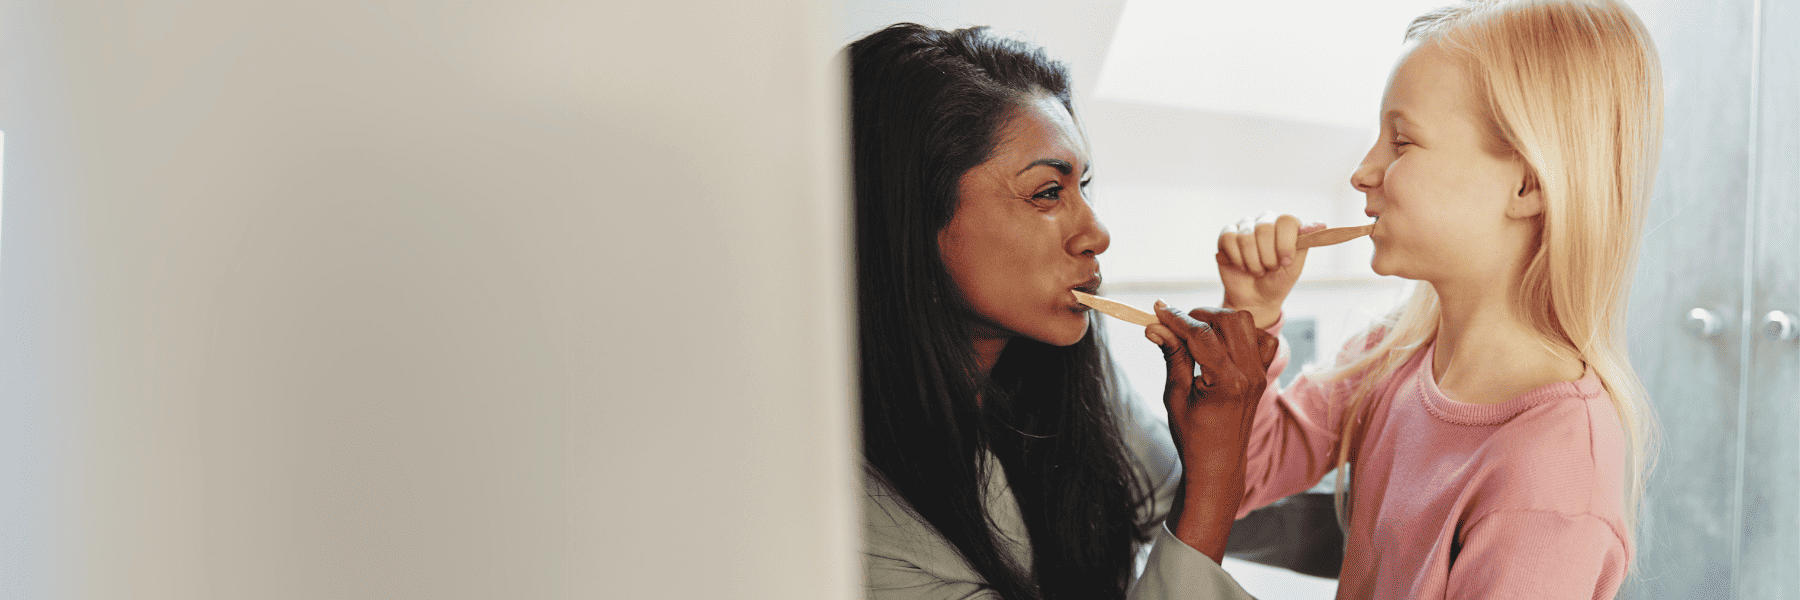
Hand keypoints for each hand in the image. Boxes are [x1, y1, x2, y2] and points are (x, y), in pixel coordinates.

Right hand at [1143, 302, 1278, 560]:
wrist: (1218, 465)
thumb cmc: (1192, 437)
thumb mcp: (1175, 396)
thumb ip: (1172, 357)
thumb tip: (1156, 327)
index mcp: (1227, 382)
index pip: (1201, 334)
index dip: (1177, 318)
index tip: (1158, 310)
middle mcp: (1249, 375)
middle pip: (1230, 320)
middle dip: (1200, 314)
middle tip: (1178, 323)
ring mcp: (1259, 374)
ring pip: (1247, 324)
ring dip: (1221, 320)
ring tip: (1198, 332)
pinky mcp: (1262, 375)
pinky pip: (1262, 341)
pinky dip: (1244, 334)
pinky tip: (1222, 343)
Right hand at [1217, 212, 1324, 328]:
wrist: (1255, 300)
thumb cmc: (1277, 282)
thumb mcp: (1295, 266)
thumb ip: (1304, 244)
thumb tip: (1320, 224)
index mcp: (1285, 226)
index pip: (1287, 221)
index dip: (1286, 243)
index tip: (1286, 262)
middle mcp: (1266, 222)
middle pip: (1265, 228)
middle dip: (1268, 257)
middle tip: (1269, 268)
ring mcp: (1245, 228)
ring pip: (1246, 236)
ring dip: (1252, 261)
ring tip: (1256, 270)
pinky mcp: (1227, 236)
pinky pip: (1229, 239)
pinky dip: (1237, 258)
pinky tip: (1242, 266)